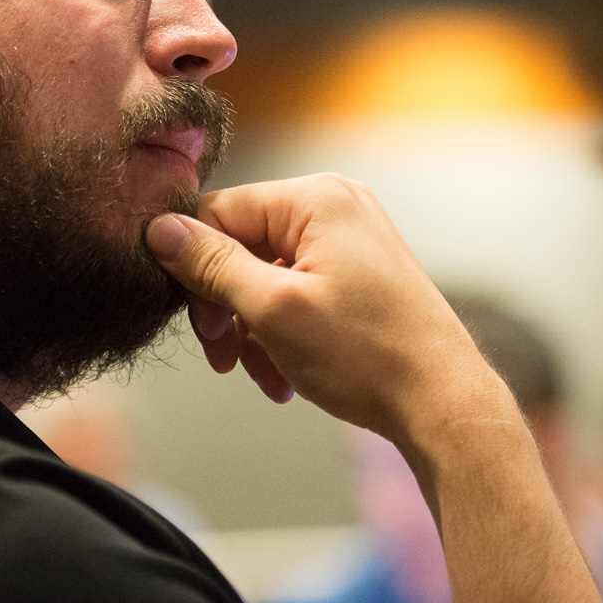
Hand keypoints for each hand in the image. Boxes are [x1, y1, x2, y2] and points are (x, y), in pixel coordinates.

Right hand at [147, 173, 503, 446]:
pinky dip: (279, 331)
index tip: (197, 319)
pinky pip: (292, 289)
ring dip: (251, 329)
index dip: (194, 267)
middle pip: (238, 245)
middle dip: (225, 307)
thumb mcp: (272, 309)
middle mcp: (333, 206)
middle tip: (223, 356)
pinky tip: (284, 374)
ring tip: (263, 374)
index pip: (218, 212)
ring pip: (262, 274)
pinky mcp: (355, 271)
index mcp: (316, 198)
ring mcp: (347, 238)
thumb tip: (158, 228)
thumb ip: (211, 263)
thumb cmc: (371, 355)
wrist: (443, 404)